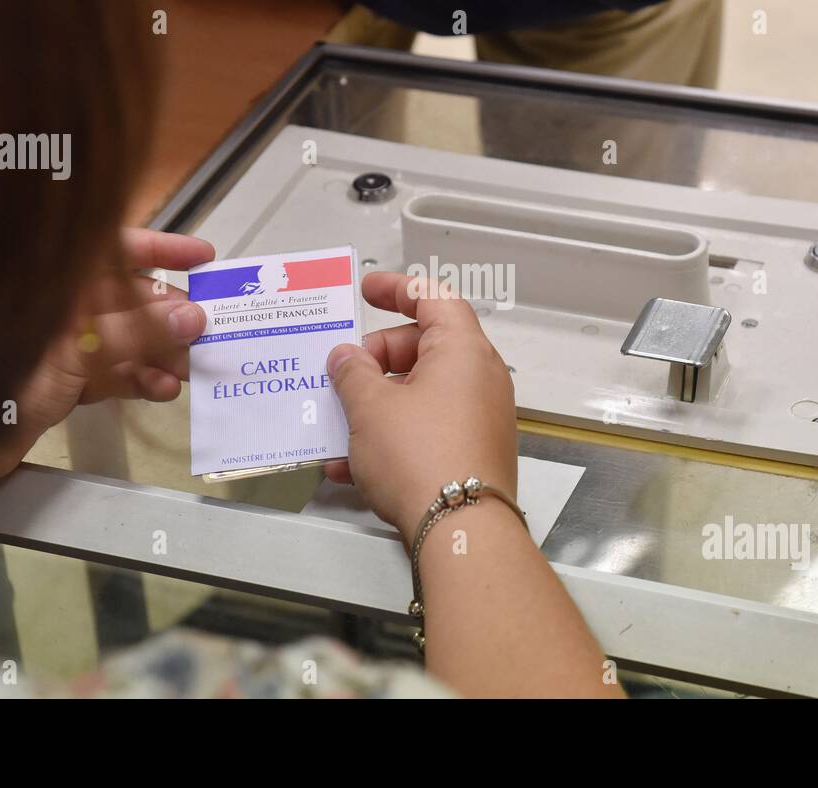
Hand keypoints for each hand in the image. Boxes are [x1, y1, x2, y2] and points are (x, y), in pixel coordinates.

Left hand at [0, 227, 214, 479]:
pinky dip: (140, 380)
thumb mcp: (75, 351)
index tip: (205, 258)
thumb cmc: (3, 380)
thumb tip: (192, 318)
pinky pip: (114, 373)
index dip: (162, 249)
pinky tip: (163, 391)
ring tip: (192, 370)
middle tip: (209, 332)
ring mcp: (65, 344)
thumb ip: (134, 333)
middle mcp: (63, 308)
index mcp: (56, 283)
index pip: (115, 249)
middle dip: (172, 317)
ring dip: (162, 354)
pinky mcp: (66, 380)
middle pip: (130, 300)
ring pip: (128, 339)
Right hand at [324, 272, 517, 537]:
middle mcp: (480, 378)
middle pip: (423, 347)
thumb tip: (346, 358)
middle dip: (376, 359)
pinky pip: (427, 429)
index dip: (397, 288)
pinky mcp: (472, 451)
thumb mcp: (370, 408)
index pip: (433, 297)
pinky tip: (350, 466)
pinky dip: (392, 436)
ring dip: (377, 403)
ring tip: (338, 423)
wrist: (460, 530)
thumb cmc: (421, 458)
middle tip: (342, 375)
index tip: (366, 290)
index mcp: (463, 350)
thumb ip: (352, 374)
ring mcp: (480, 416)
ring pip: (420, 393)